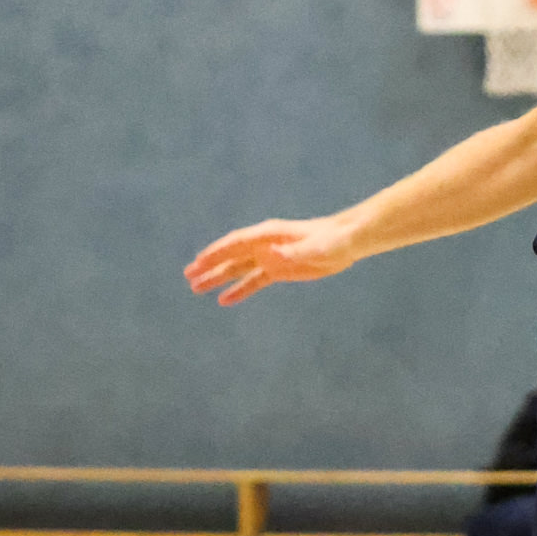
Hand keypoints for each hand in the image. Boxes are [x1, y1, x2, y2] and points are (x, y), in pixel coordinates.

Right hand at [184, 212, 357, 304]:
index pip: (236, 243)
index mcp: (269, 235)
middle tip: (189, 277)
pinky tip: (224, 300)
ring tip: (196, 288)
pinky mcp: (279, 269)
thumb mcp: (314, 248)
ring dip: (218, 278)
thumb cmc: (332, 240)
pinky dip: (239, 290)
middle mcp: (265, 245)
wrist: (347, 241)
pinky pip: (253, 280)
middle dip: (210, 266)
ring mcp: (270, 257)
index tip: (198, 262)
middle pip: (231, 256)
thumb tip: (267, 255)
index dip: (217, 252)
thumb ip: (291, 253)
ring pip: (238, 268)